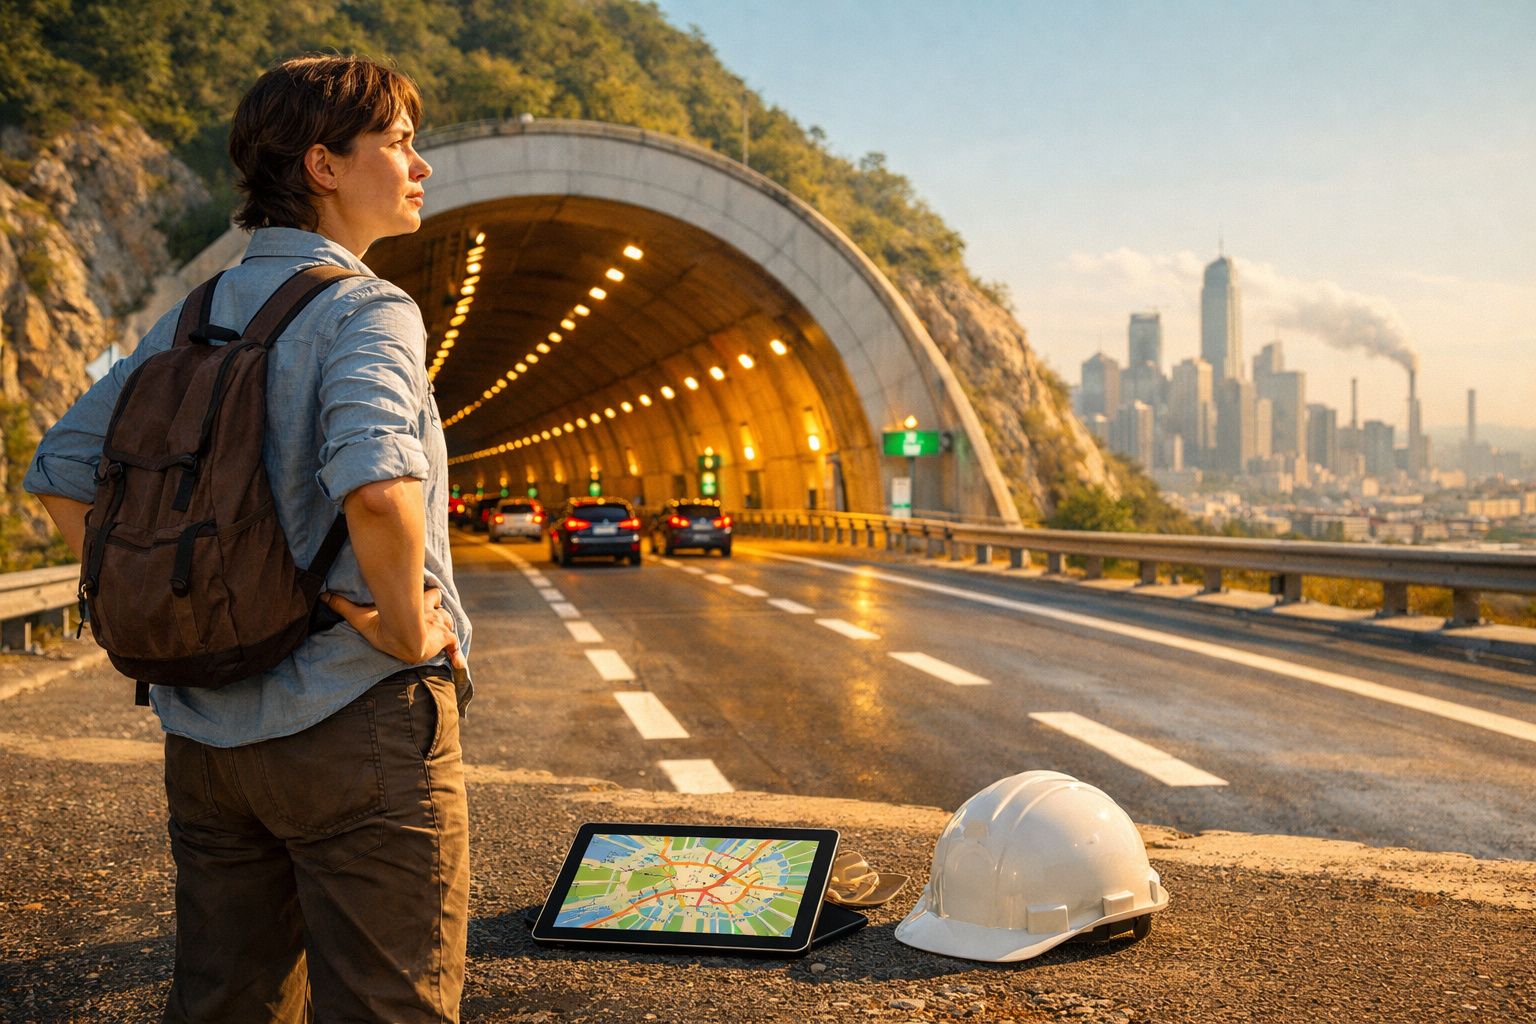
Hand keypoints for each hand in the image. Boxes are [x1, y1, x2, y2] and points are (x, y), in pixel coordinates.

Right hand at [320, 586, 465, 668]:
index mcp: (415, 603)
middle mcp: (430, 611)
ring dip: (444, 626)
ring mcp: (438, 624)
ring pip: (447, 620)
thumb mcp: (361, 616)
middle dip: (435, 607)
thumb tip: (323, 596)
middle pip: (439, 602)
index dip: (427, 596)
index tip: (427, 595)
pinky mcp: (443, 638)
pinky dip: (455, 653)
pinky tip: (457, 663)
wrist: (402, 636)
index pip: (428, 593)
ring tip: (439, 634)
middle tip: (430, 616)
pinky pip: (453, 646)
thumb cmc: (382, 625)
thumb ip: (343, 605)